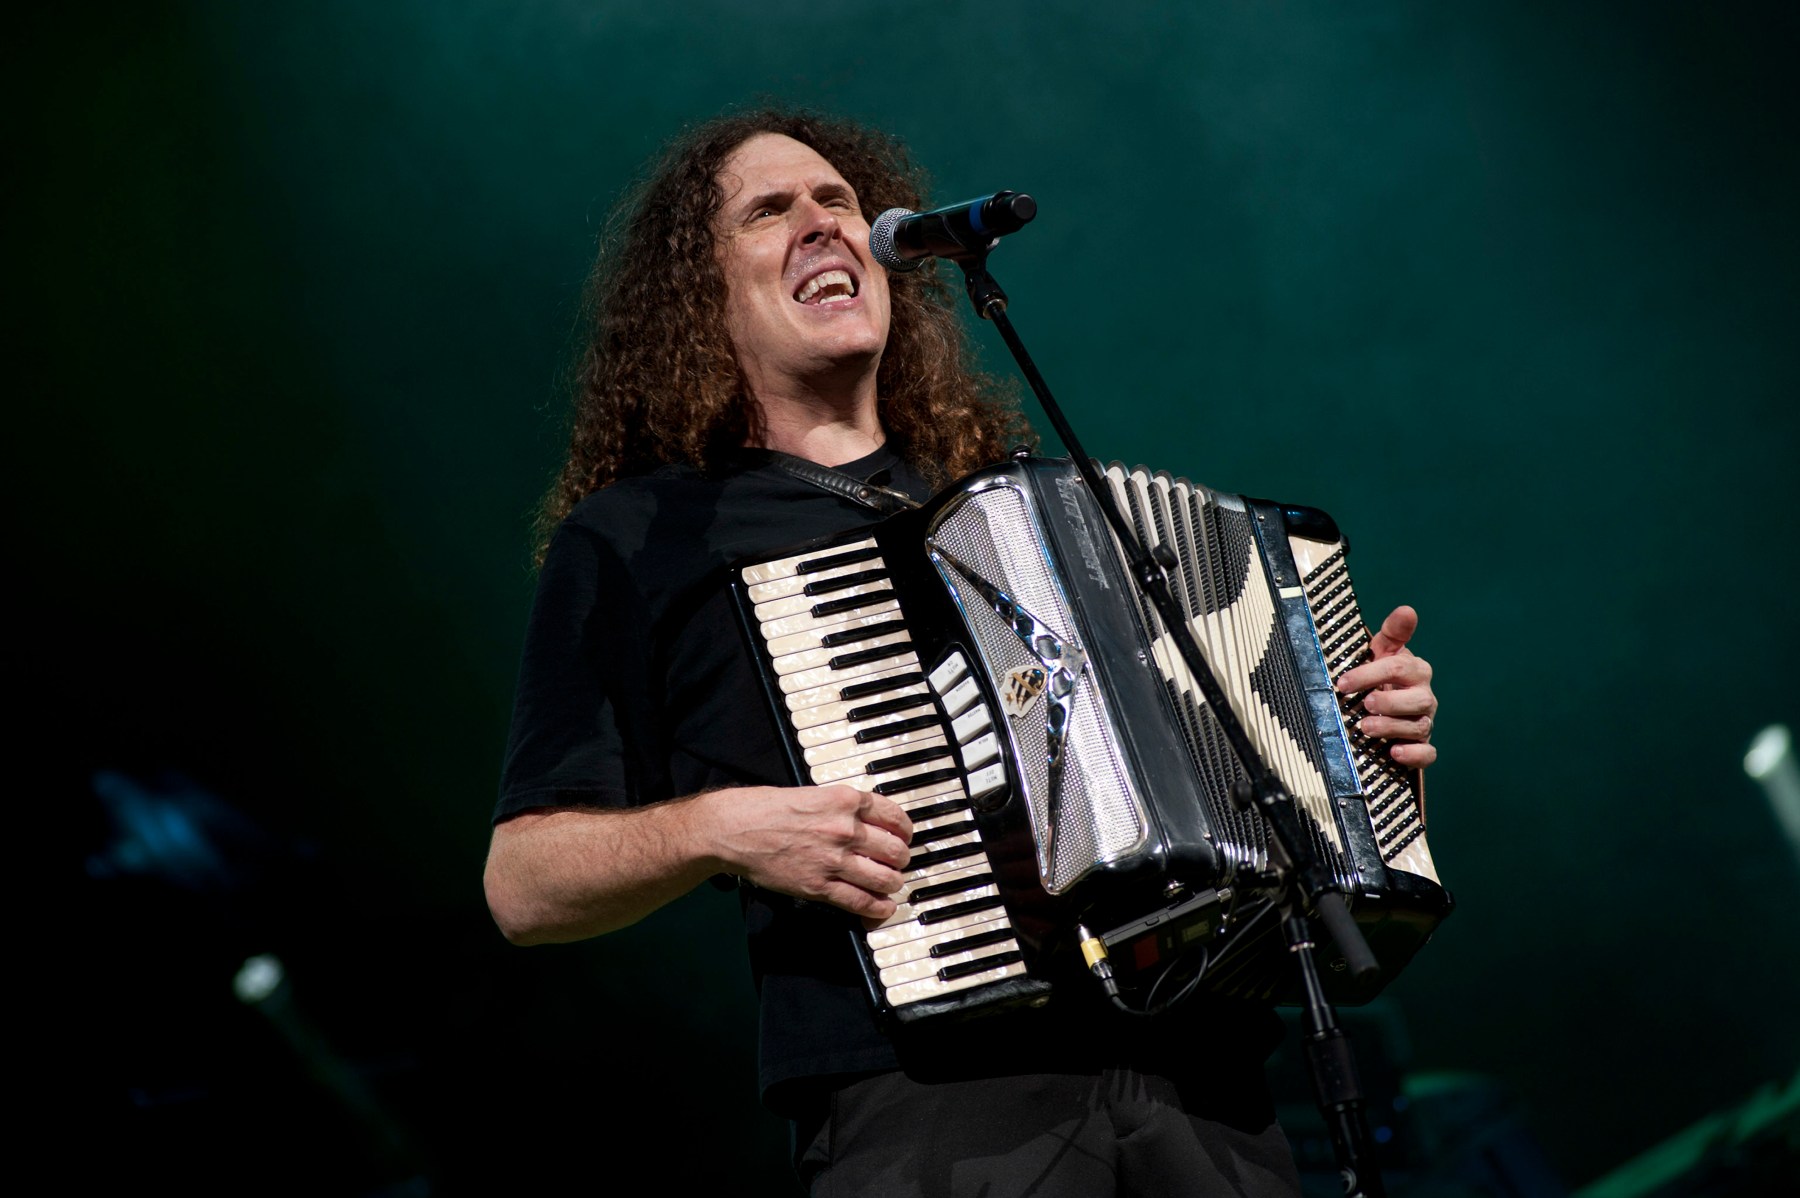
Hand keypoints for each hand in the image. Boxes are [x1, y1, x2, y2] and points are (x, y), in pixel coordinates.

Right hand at [705, 784, 912, 918]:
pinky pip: (861, 902)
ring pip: (885, 878)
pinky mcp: (819, 886)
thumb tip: (866, 820)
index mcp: (845, 800)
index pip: (894, 817)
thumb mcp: (812, 794)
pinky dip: (877, 908)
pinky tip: (882, 907)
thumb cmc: (766, 808)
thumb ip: (842, 807)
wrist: (734, 829)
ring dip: (892, 884)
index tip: (904, 837)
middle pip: (895, 850)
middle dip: (900, 859)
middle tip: (897, 862)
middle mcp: (845, 829)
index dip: (905, 830)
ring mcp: (833, 860)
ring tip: (890, 884)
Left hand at [1335, 605, 1436, 767]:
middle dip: (1389, 703)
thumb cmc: (1381, 674)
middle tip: (1365, 705)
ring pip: (1419, 727)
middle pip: (1416, 700)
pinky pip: (1428, 753)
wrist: (1387, 704)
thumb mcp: (1383, 650)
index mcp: (1415, 671)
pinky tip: (1395, 753)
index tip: (1343, 682)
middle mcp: (1423, 696)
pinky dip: (1415, 755)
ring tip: (1366, 728)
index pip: (1398, 668)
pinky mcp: (1422, 745)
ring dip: (1392, 728)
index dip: (1370, 674)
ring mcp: (1424, 721)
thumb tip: (1407, 609)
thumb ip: (1393, 632)